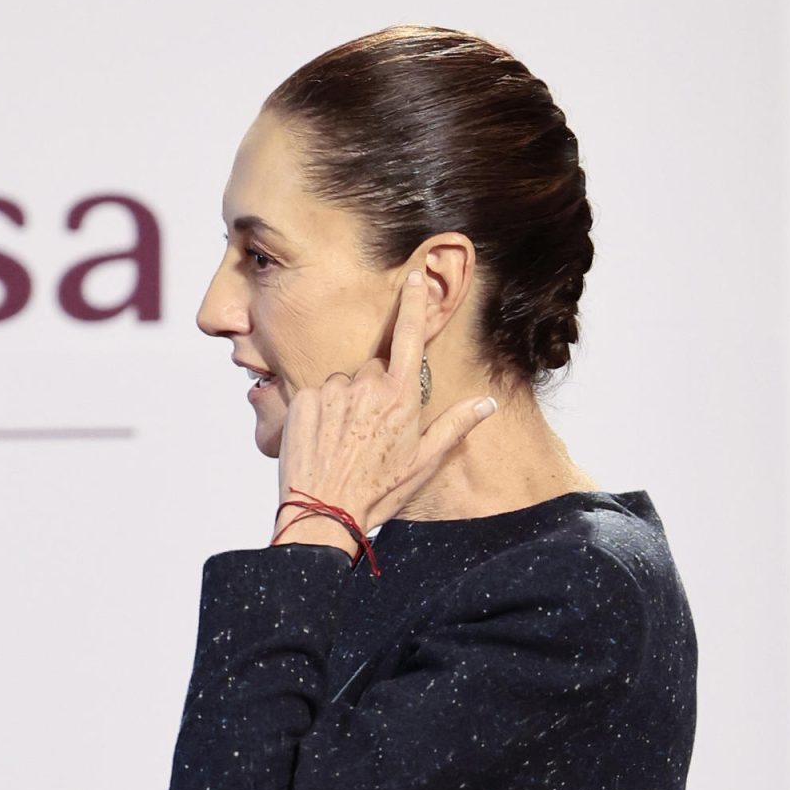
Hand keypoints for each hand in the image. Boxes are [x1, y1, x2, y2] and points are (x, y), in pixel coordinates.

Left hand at [275, 270, 497, 538]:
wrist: (322, 512)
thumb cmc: (376, 492)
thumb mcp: (423, 463)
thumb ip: (456, 426)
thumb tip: (487, 403)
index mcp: (401, 397)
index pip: (410, 337)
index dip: (413, 304)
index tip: (414, 277)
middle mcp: (366, 386)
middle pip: (374, 370)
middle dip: (375, 390)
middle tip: (371, 431)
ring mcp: (332, 391)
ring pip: (343, 384)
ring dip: (345, 403)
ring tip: (345, 441)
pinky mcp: (303, 400)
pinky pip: (316, 396)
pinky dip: (320, 412)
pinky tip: (324, 440)